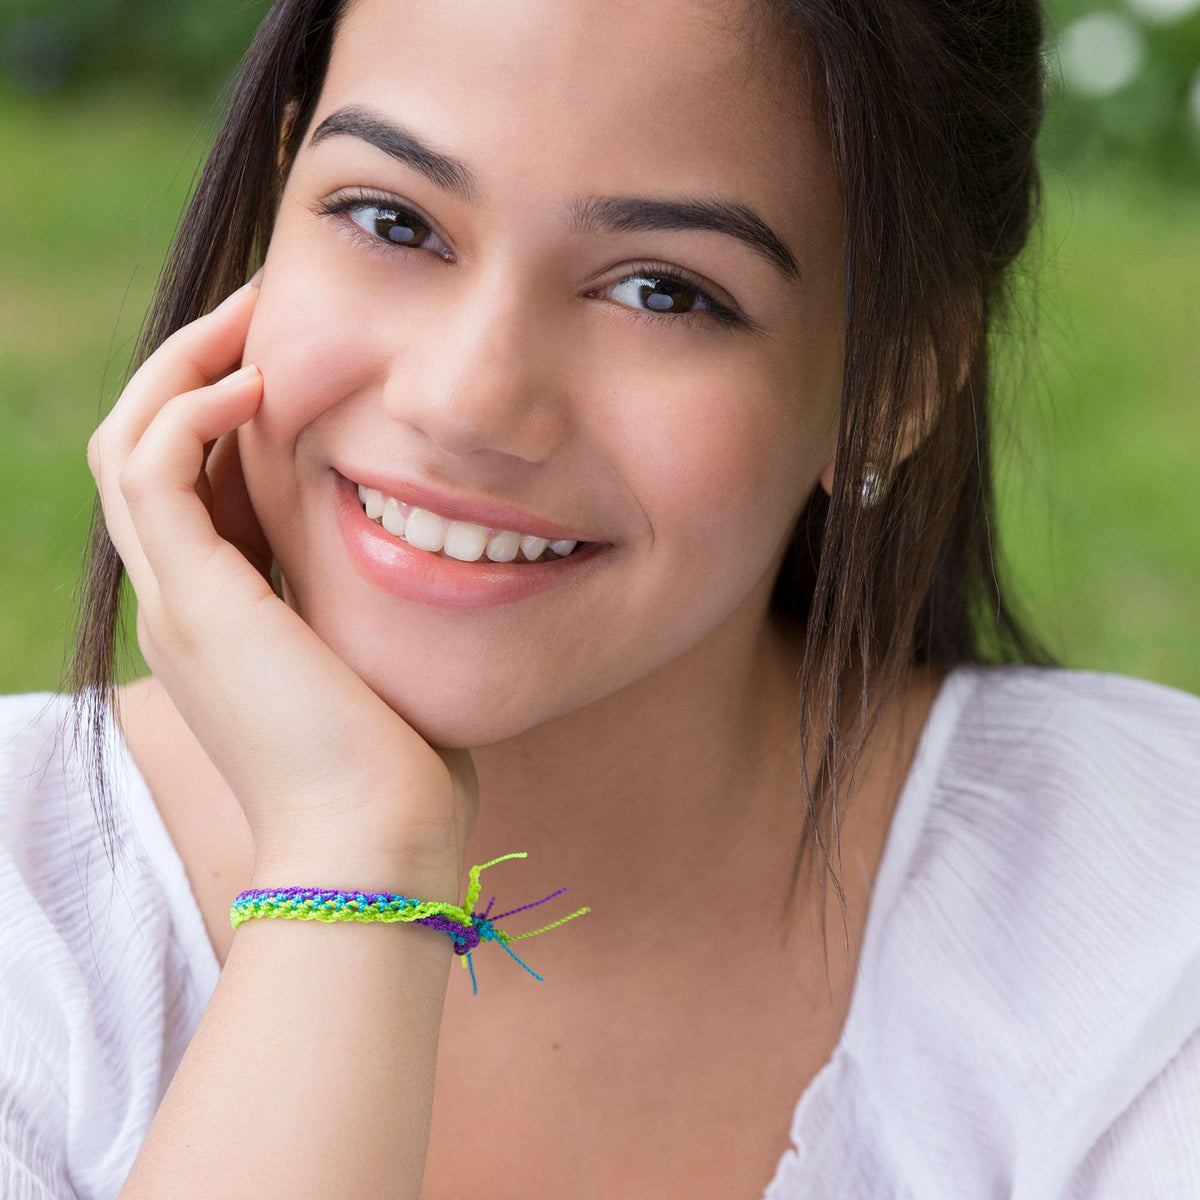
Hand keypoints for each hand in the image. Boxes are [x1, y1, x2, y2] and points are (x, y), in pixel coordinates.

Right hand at [87, 280, 476, 898]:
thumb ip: (381, 606)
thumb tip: (445, 558)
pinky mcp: (196, 601)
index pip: (193, 479)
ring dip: (185, 366)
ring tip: (252, 316)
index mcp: (225, 612)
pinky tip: (260, 383)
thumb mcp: (383, 662)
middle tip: (264, 308)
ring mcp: (178, 600)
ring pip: (130, 441)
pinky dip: (189, 412)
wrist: (377, 849)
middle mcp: (183, 600)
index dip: (227, 408)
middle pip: (146, 445)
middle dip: (199, 366)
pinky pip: (153, 470)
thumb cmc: (401, 770)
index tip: (295, 352)